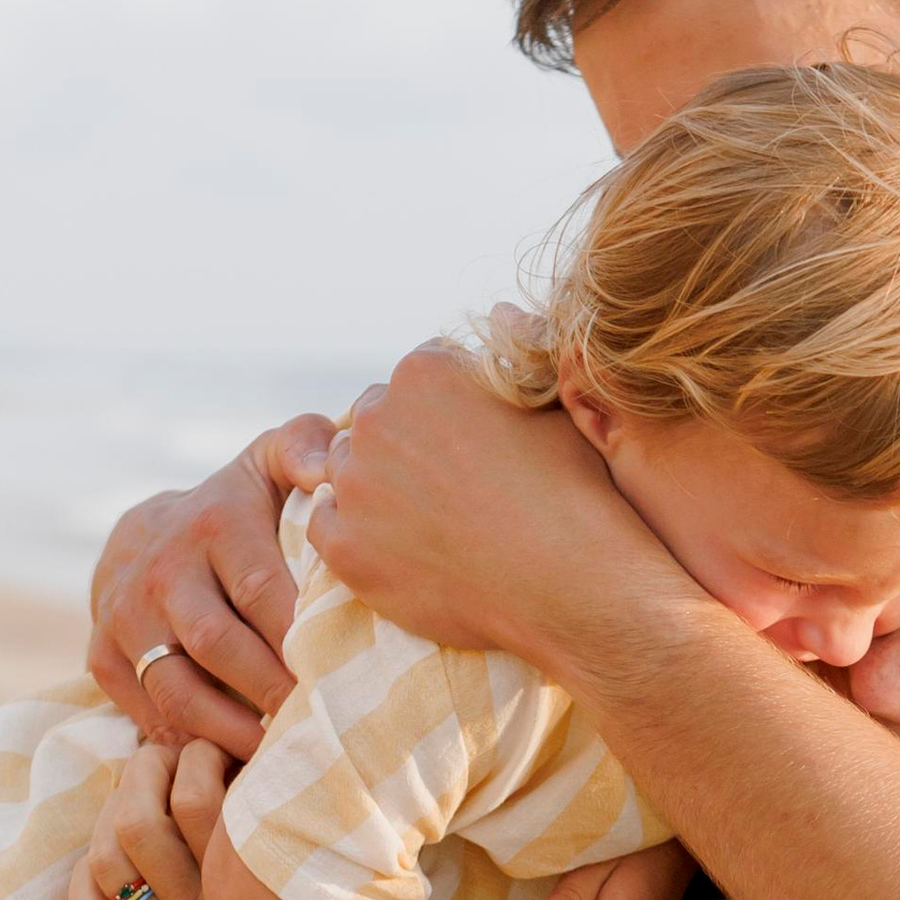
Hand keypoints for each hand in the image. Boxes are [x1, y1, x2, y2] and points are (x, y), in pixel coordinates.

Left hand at [66, 741, 312, 899]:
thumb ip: (307, 852)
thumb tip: (296, 781)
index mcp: (249, 895)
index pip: (202, 800)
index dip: (198, 757)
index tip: (211, 748)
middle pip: (140, 818)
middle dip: (142, 771)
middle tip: (160, 757)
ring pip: (109, 862)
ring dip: (109, 815)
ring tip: (131, 796)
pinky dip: (83, 881)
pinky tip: (103, 862)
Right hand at [88, 419, 338, 759]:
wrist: (145, 533)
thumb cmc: (237, 508)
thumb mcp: (269, 463)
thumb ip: (307, 448)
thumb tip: (333, 464)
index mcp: (213, 525)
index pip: (262, 589)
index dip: (301, 637)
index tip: (342, 671)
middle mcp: (161, 572)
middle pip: (220, 646)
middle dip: (273, 690)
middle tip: (320, 721)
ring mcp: (124, 619)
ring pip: (176, 689)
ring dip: (232, 731)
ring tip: (280, 753)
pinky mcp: (102, 659)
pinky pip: (145, 715)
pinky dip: (189, 745)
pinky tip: (233, 762)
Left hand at [314, 334, 676, 661]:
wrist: (568, 583)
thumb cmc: (571, 490)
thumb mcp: (550, 402)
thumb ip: (512, 358)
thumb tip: (500, 316)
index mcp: (425, 372)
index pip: (418, 376)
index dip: (445, 407)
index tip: (466, 441)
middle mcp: (377, 419)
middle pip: (375, 420)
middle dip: (403, 443)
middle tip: (448, 485)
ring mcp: (355, 484)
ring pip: (348, 471)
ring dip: (377, 488)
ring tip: (431, 521)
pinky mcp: (344, 546)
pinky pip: (328, 525)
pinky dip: (356, 535)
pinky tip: (403, 549)